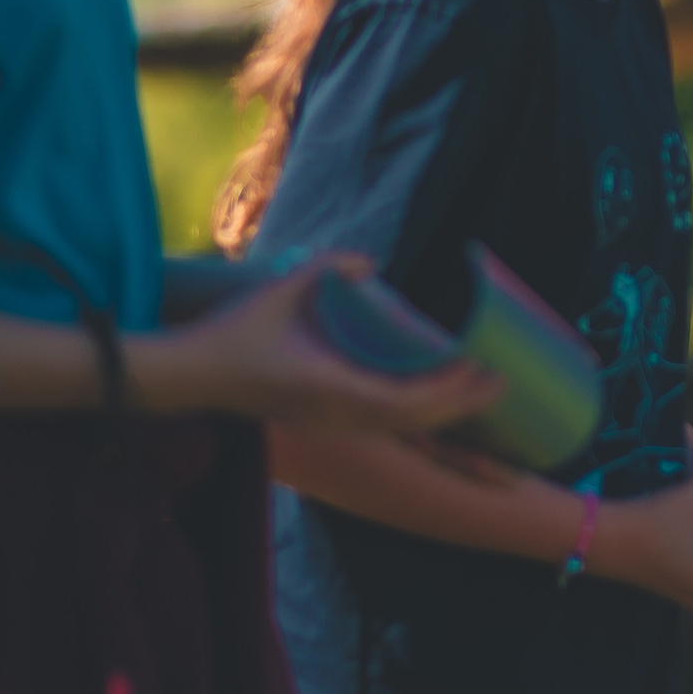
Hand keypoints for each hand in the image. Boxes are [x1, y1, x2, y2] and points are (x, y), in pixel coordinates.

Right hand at [145, 255, 502, 436]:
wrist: (190, 377)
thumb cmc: (232, 333)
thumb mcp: (280, 289)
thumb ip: (328, 268)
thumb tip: (371, 263)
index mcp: (330, 387)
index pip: (403, 398)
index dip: (447, 389)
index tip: (479, 370)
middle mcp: (336, 414)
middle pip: (412, 422)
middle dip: (461, 407)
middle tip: (502, 384)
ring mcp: (329, 423)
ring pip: (398, 430)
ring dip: (443, 418)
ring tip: (479, 398)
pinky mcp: (323, 422)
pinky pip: (381, 427)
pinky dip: (416, 420)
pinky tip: (434, 408)